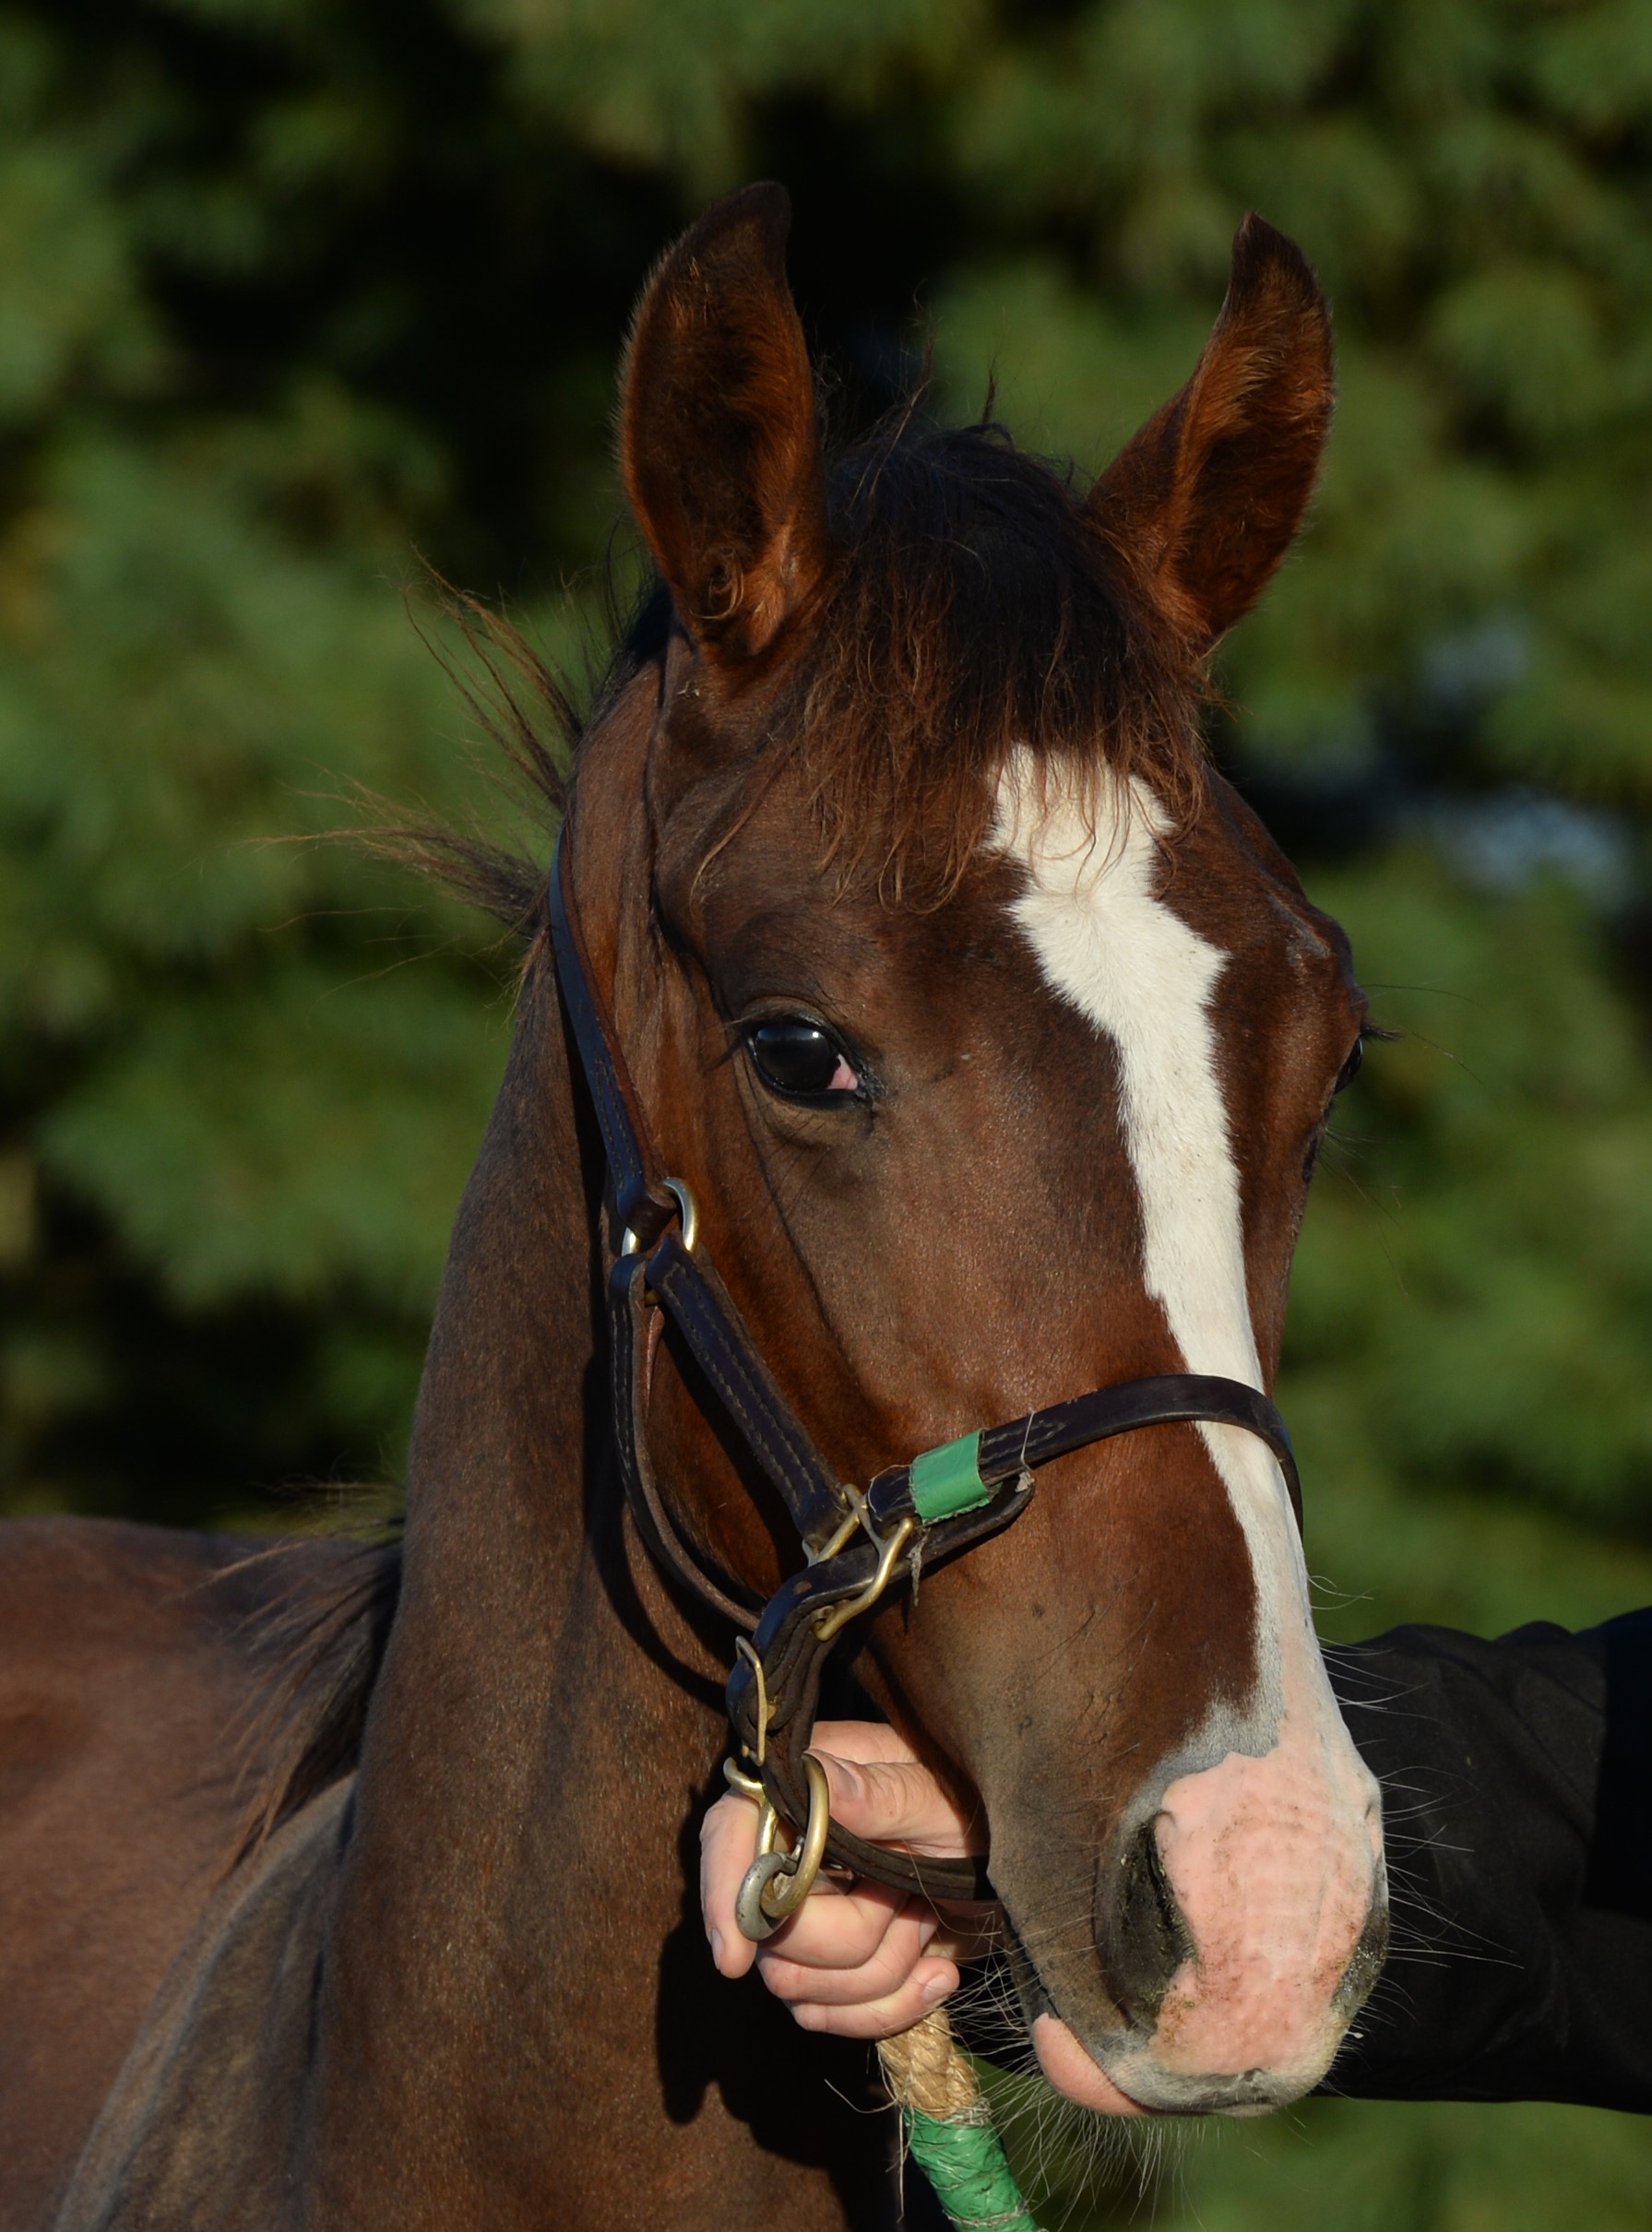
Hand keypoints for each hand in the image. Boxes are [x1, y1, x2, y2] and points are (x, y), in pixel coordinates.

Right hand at [699, 1719, 987, 2038]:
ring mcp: (807, 1915)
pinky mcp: (832, 1969)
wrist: (1025, 1874)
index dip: (724, 1891)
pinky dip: (890, 2006)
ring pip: (797, 1987)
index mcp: (806, 1790)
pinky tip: (937, 1973)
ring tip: (924, 1922)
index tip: (735, 1958)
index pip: (730, 1831)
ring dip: (880, 1970)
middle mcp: (791, 1852)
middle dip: (854, 1937)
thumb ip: (883, 1794)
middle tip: (910, 1903)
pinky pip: (829, 2017)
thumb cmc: (980, 1811)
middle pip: (773, 1932)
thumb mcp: (942, 1799)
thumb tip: (822, 1782)